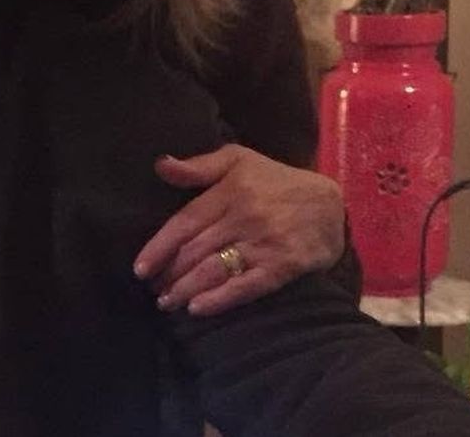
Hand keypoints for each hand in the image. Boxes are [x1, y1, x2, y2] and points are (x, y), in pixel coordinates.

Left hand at [133, 145, 343, 315]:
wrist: (329, 203)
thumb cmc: (274, 180)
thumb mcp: (237, 160)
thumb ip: (198, 166)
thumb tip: (160, 165)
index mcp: (228, 192)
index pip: (185, 222)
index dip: (160, 247)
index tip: (139, 268)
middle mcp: (243, 218)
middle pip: (195, 251)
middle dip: (169, 274)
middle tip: (152, 290)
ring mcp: (264, 244)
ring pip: (215, 270)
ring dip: (186, 290)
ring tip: (167, 303)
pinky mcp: (283, 266)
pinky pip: (247, 286)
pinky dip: (221, 299)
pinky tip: (198, 309)